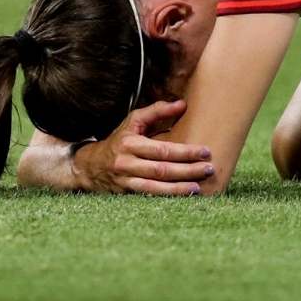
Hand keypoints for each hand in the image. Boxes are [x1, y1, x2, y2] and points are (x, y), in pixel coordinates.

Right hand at [70, 100, 215, 195]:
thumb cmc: (119, 140)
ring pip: (156, 186)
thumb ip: (157, 111)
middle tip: (209, 168)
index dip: (185, 152)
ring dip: (180, 187)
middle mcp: (127, 162)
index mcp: (130, 142)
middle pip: (162, 169)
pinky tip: (184, 195)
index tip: (205, 151)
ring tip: (200, 186)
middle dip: (188, 170)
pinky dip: (167, 196)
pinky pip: (149, 196)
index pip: (162, 149)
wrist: (91, 166)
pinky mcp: (126, 193)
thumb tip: (182, 104)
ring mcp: (126, 180)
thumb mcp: (133, 121)